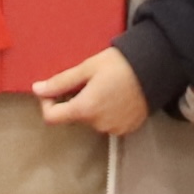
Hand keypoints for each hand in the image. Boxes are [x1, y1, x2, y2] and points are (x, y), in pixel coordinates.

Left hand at [32, 46, 152, 137]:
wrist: (156, 68)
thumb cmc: (120, 64)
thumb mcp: (87, 67)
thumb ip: (61, 82)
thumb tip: (36, 89)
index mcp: (85, 109)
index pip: (51, 118)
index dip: (47, 102)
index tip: (55, 88)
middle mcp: (98, 125)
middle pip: (74, 116)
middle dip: (74, 100)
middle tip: (87, 80)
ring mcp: (114, 129)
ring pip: (91, 120)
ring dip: (91, 106)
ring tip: (105, 86)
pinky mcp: (127, 129)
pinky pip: (108, 123)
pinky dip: (107, 112)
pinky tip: (116, 96)